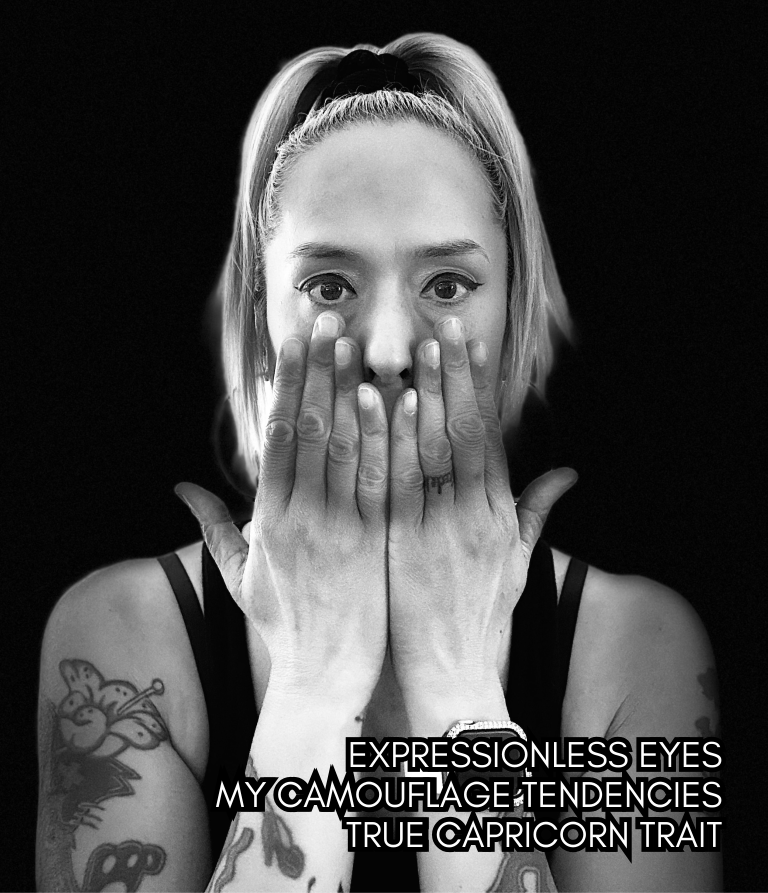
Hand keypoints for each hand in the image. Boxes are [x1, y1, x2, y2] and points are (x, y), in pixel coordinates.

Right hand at [176, 312, 388, 709]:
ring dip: (353, 389)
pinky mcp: (377, 543)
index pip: (278, 436)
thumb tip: (181, 487)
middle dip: (318, 369)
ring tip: (360, 341)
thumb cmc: (284, 626)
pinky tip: (397, 398)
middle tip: (327, 318)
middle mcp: (302, 517)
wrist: (326, 680)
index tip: (294, 341)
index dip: (286, 384)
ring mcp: (342, 529)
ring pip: (348, 446)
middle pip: (311, 429)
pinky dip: (389, 438)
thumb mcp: (239, 576)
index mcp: (268, 519)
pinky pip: (384, 481)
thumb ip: (213, 526)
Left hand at [387, 316, 576, 727]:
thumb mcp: (517, 562)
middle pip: (463, 433)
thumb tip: (569, 473)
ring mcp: (437, 529)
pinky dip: (392, 441)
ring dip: (423, 394)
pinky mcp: (402, 545)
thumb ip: (536, 511)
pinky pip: (396, 483)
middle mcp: (473, 515)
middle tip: (443, 325)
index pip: (488, 437)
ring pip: (431, 450)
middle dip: (453, 376)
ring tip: (415, 349)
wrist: (452, 676)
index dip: (479, 389)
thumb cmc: (481, 617)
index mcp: (498, 515)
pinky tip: (384, 403)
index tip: (470, 345)